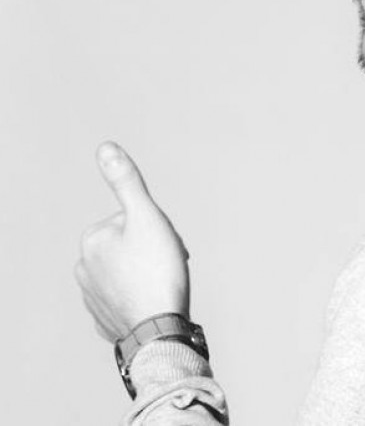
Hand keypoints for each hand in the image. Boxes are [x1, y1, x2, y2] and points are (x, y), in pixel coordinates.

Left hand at [75, 142, 190, 341]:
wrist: (159, 329)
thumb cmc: (156, 270)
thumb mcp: (146, 216)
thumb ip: (126, 181)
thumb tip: (105, 148)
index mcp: (92, 239)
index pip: (132, 218)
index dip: (155, 227)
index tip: (163, 244)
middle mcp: (84, 267)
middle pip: (129, 244)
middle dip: (151, 249)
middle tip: (167, 264)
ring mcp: (91, 296)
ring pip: (127, 270)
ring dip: (146, 272)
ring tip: (163, 284)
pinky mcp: (103, 319)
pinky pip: (125, 297)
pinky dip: (139, 296)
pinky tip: (153, 302)